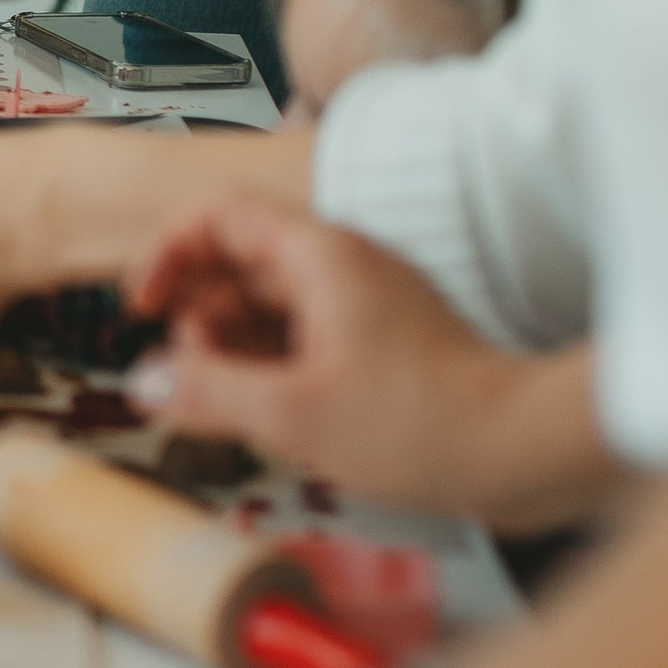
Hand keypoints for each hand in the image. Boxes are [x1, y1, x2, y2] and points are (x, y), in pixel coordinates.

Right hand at [126, 190, 553, 514]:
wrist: (524, 452)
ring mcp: (363, 305)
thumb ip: (209, 391)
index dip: (169, 253)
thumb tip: (146, 380)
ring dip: (233, 349)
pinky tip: (271, 418)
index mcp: (321, 257)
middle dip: (199, 317)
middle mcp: (342, 267)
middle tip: (189, 375)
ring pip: (269, 307)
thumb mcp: (295, 414)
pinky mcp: (378, 346)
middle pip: (238, 263)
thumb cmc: (429, 424)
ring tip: (231, 405)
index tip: (143, 304)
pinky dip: (272, 369)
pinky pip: (302, 340)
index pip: (220, 215)